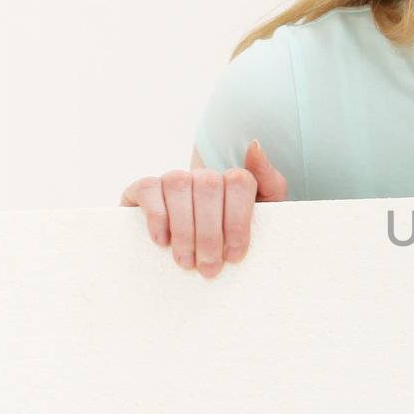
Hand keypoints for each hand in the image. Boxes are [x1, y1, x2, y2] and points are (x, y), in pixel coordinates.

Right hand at [120, 139, 288, 277]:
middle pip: (209, 187)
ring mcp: (173, 179)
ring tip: (187, 262)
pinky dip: (157, 215)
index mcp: (234, 180)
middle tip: (209, 268)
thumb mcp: (263, 216)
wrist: (194, 255)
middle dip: (210, 233)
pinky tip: (162, 241)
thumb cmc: (230, 241)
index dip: (237, 221)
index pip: (240, 183)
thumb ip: (269, 182)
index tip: (234, 256)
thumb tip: (255, 144)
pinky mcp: (144, 188)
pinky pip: (148, 189)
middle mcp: (203, 175)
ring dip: (184, 228)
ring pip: (179, 186)